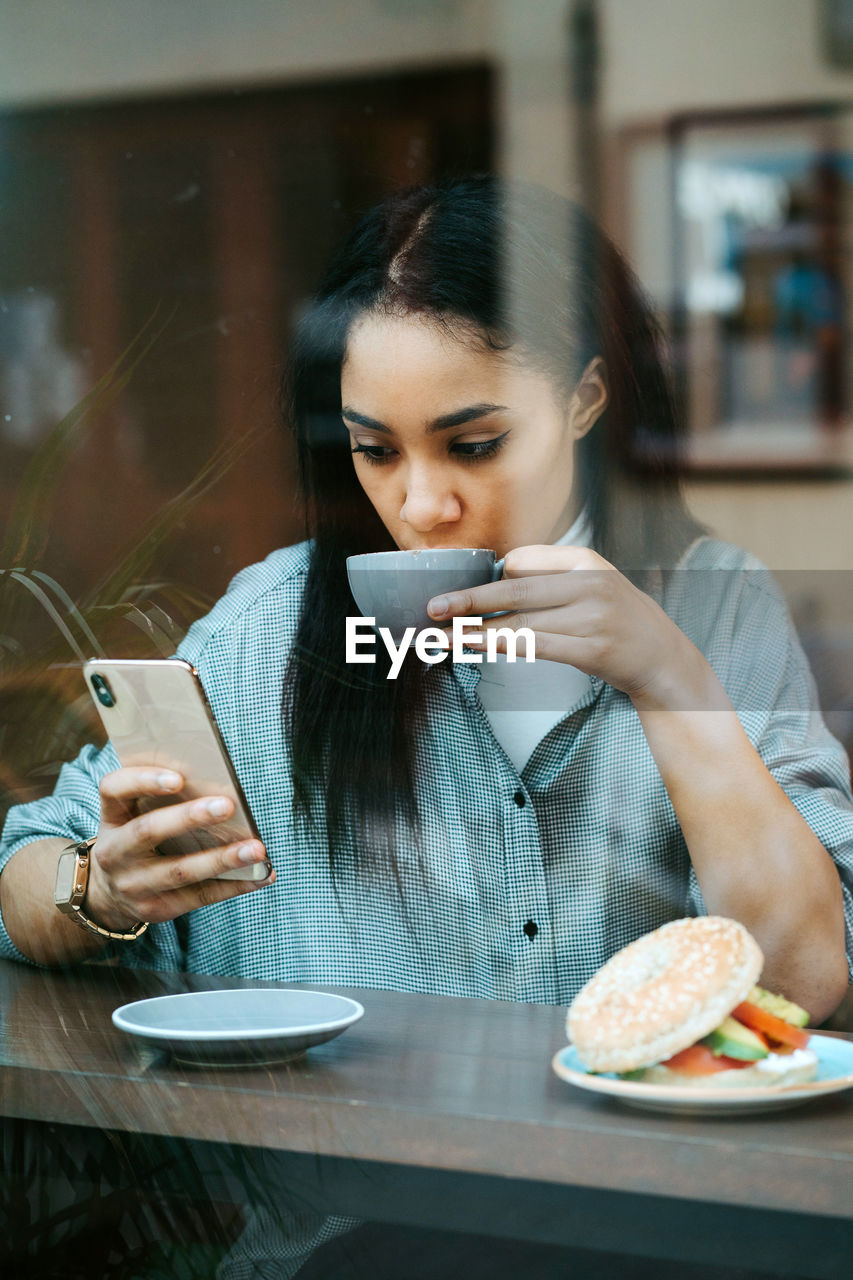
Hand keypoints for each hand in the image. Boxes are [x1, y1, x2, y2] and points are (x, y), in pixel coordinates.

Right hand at [83, 767, 273, 931]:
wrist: (107, 894)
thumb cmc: (136, 839)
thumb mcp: (135, 815)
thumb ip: (165, 798)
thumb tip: (222, 788)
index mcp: (112, 816)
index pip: (114, 789)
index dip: (143, 780)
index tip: (178, 777)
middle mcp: (114, 851)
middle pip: (147, 830)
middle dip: (189, 817)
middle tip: (228, 805)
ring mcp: (132, 884)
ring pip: (180, 871)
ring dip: (223, 859)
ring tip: (257, 849)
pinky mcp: (154, 909)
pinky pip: (200, 897)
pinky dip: (235, 885)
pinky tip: (262, 874)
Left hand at [427, 544, 713, 708]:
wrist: (663, 655)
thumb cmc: (615, 617)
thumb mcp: (591, 583)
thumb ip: (548, 578)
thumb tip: (492, 580)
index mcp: (585, 560)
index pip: (522, 562)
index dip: (487, 578)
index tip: (455, 589)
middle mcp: (590, 584)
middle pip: (515, 592)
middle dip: (469, 601)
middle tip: (433, 607)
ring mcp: (593, 618)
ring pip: (521, 624)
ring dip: (476, 632)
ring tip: (443, 637)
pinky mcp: (593, 650)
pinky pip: (536, 647)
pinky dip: (501, 647)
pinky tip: (476, 649)